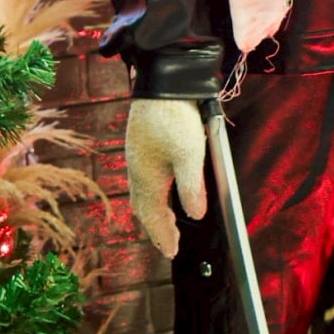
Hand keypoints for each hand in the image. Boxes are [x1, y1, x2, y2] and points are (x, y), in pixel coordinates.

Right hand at [125, 98, 207, 258]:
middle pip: (143, 207)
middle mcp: (137, 169)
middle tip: (170, 243)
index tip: (171, 252)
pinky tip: (162, 188)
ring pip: (142, 193)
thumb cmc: (175, 117)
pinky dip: (153, 194)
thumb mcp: (190, 155)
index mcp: (146, 177)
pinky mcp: (142, 144)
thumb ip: (192, 187)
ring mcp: (137, 156)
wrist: (161, 81)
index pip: (152, 216)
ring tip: (168, 221)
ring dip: (154, 211)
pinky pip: (143, 179)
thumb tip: (196, 215)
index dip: (163, 236)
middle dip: (156, 227)